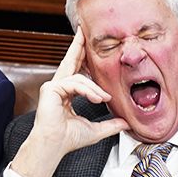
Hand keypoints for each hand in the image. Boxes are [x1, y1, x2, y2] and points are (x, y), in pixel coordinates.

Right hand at [11, 27, 128, 176]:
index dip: (82, 56)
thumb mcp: (96, 130)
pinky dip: (88, 91)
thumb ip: (111, 125)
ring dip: (95, 88)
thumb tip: (126, 123)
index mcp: (67, 92)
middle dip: (79, 45)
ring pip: (79, 77)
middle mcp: (58, 86)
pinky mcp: (51, 89)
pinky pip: (74, 83)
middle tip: (84, 29)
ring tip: (103, 99)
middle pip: (71, 60)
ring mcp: (53, 86)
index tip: (87, 43)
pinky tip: (96, 99)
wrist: (54, 147)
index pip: (77, 70)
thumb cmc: (68, 139)